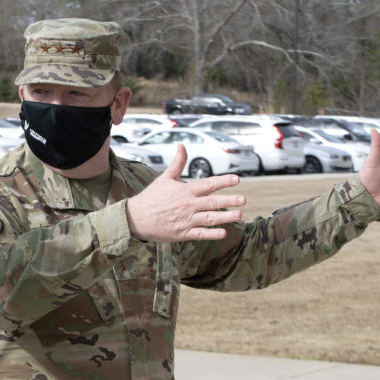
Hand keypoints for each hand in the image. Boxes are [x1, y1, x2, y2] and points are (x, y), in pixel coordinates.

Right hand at [125, 145, 245, 241]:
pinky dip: (211, 234)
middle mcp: (187, 205)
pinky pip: (200, 234)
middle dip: (229, 200)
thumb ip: (177, 163)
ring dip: (225, 217)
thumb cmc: (151, 198)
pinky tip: (223, 232)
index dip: (223, 181)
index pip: (208, 184)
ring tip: (239, 215)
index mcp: (185, 191)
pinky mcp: (182, 233)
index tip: (237, 179)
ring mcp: (185, 220)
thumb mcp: (164, 178)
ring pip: (209, 218)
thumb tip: (181, 146)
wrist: (135, 218)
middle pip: (212, 202)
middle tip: (243, 199)